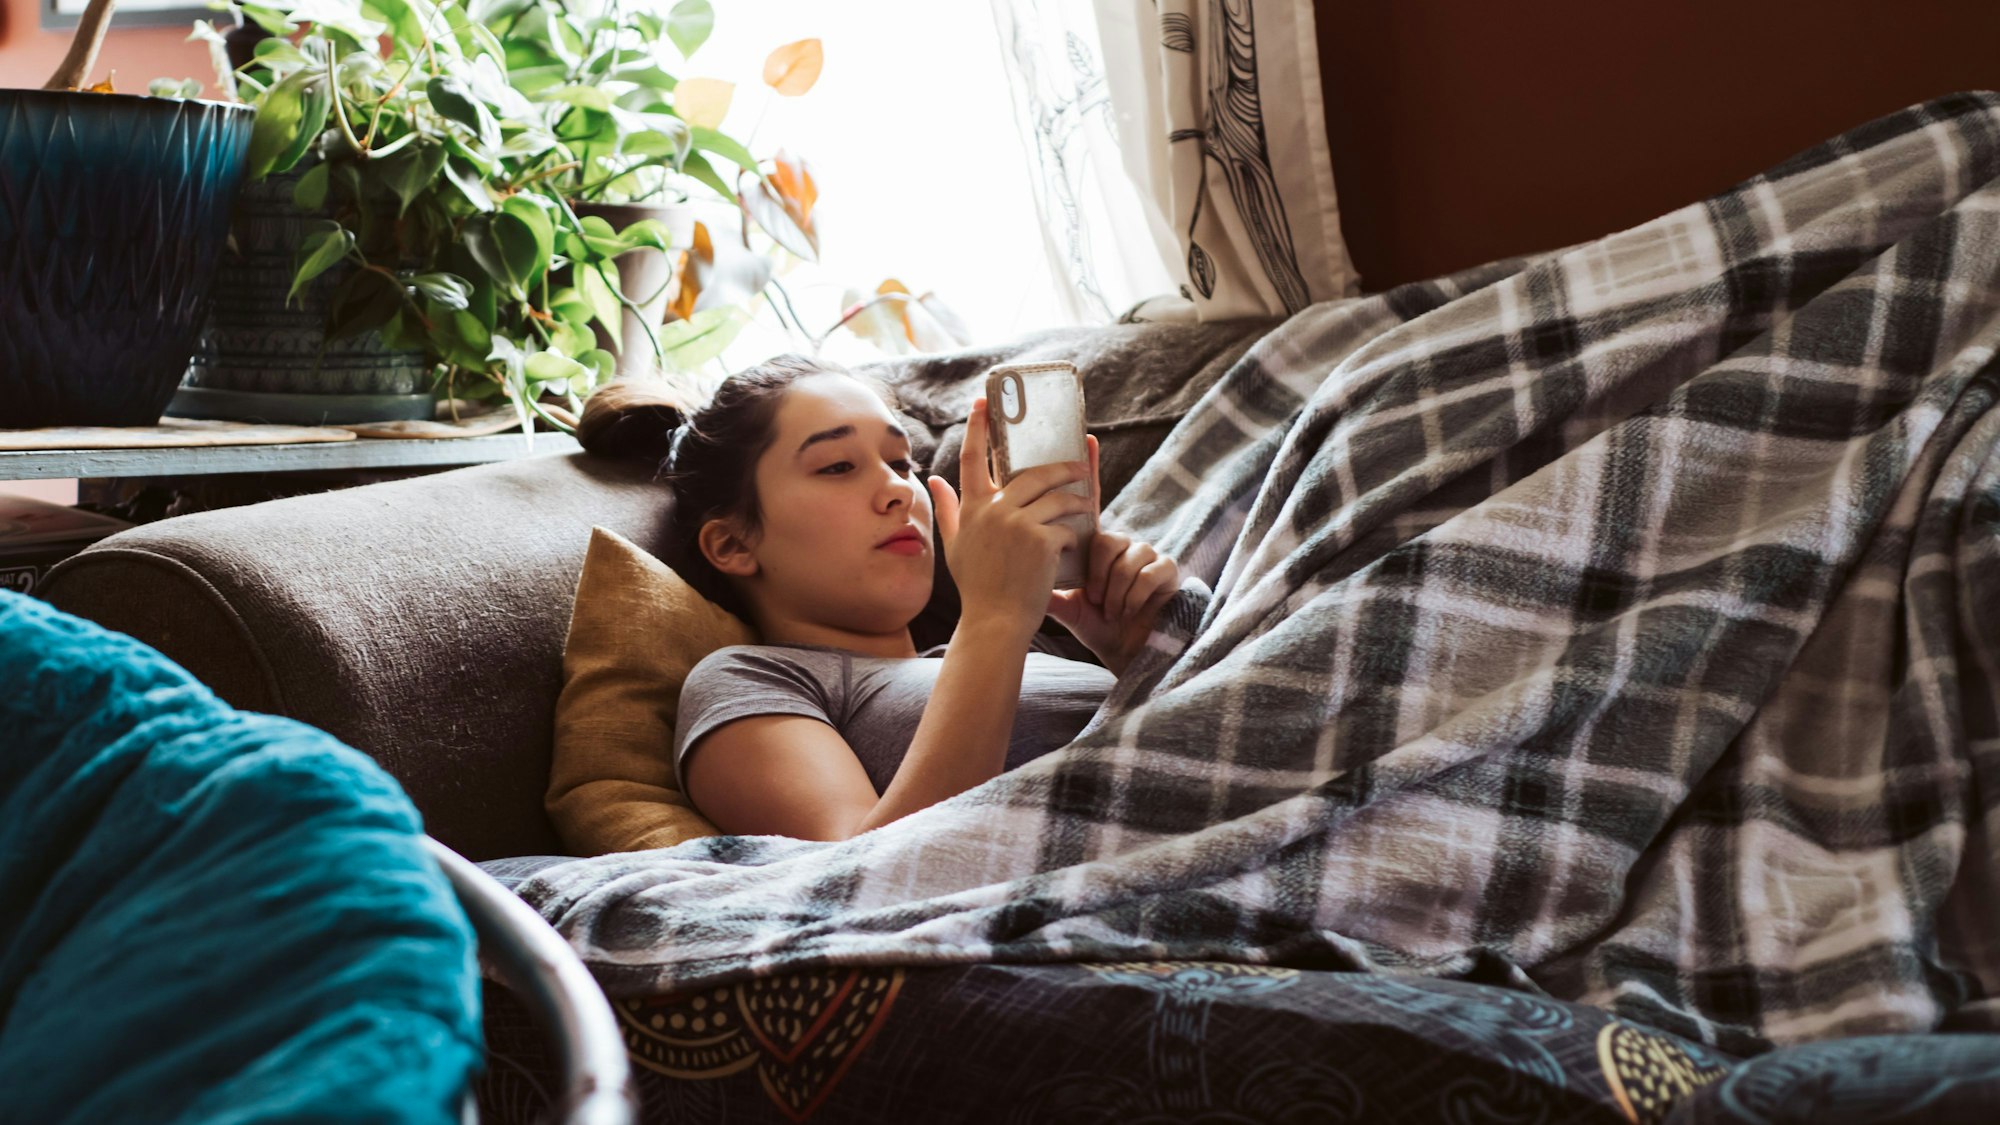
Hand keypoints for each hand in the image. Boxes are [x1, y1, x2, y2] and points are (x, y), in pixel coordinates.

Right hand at [926, 397, 1095, 644]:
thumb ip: (947, 509)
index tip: (984, 403)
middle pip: (1032, 472)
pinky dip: (1074, 531)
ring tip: (1087, 503)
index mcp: (972, 508)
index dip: (978, 427)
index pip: (973, 458)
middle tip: (1078, 467)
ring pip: (1056, 495)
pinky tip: (1076, 542)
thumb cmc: (977, 586)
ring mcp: (1017, 523)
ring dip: (1077, 497)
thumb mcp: (955, 546)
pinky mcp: (1041, 540)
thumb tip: (934, 479)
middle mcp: (993, 510)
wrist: (995, 621)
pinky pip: (1065, 523)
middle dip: (1061, 466)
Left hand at [1045, 434, 1179, 675]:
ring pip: (1120, 556)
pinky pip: (1141, 573)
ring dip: (1111, 590)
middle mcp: (1120, 538)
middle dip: (1097, 572)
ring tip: (1107, 608)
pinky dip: (1129, 597)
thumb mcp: (1058, 597)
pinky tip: (1124, 611)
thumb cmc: (1094, 621)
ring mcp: (1144, 551)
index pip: (1086, 500)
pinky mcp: (1165, 568)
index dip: (1086, 469)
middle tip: (1092, 595)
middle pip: (1104, 535)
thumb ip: (1032, 571)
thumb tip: (993, 551)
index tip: (1085, 437)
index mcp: (1092, 541)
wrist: (1126, 651)